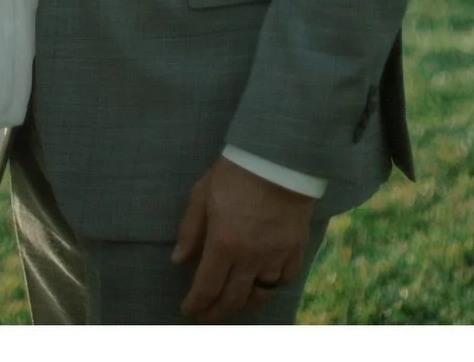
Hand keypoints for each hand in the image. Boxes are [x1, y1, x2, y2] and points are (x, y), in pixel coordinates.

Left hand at [172, 156, 314, 322]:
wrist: (277, 156)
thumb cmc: (234, 172)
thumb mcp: (203, 194)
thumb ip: (190, 229)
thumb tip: (177, 259)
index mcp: (224, 243)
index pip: (207, 287)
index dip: (196, 303)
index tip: (188, 310)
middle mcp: (250, 257)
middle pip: (232, 299)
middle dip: (216, 312)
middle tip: (206, 317)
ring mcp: (275, 255)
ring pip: (260, 294)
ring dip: (244, 303)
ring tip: (233, 304)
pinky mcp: (295, 248)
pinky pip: (284, 280)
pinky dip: (272, 287)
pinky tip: (262, 286)